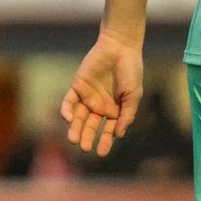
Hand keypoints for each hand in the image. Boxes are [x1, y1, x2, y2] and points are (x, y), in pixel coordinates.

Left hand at [64, 30, 145, 155]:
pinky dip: (67, 110)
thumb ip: (126, 114)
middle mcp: (100, 105)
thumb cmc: (131, 70)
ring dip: (75, 128)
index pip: (107, 130)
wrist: (120, 47)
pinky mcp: (77, 86)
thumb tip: (119, 135)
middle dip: (87, 137)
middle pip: (91, 126)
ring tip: (73, 140)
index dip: (104, 142)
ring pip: (78, 117)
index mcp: (114, 109)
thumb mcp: (134, 95)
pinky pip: (69, 101)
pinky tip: (68, 118)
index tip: (101, 153)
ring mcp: (88, 96)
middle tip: (84, 148)